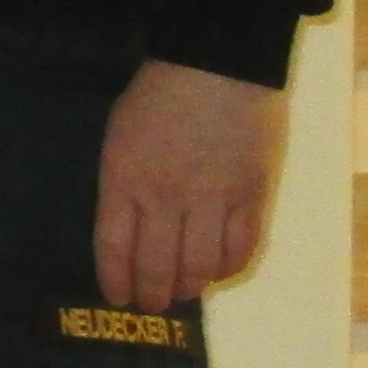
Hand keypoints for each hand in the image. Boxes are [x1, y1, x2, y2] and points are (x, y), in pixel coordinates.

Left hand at [94, 57, 285, 312]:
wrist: (217, 64)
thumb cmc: (158, 95)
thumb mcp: (119, 136)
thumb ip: (123, 184)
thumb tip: (131, 230)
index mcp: (123, 179)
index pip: (114, 248)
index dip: (116, 280)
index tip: (118, 299)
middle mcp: (165, 197)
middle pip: (157, 265)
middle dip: (153, 294)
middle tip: (153, 304)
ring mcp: (212, 199)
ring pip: (200, 266)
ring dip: (190, 288)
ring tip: (184, 293)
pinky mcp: (252, 196)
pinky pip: (241, 248)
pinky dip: (228, 268)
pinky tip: (219, 272)